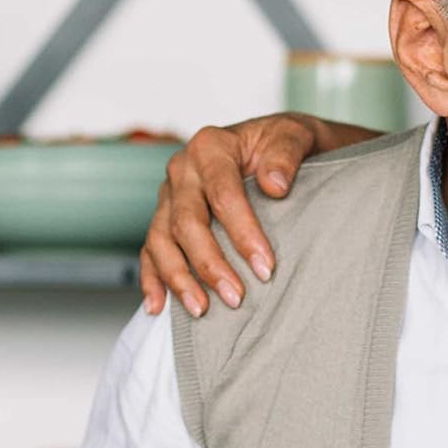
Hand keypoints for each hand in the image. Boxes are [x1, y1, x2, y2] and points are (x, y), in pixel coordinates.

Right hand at [140, 113, 377, 319]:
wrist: (279, 146)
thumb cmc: (286, 144)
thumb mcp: (296, 137)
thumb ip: (286, 155)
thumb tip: (274, 185)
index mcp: (211, 146)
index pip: (222, 195)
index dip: (243, 234)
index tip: (266, 267)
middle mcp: (184, 170)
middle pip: (187, 222)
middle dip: (210, 264)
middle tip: (237, 297)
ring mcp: (171, 195)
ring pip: (162, 240)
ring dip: (179, 278)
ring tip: (201, 309)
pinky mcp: (166, 216)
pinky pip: (151, 249)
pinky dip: (152, 278)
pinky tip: (157, 307)